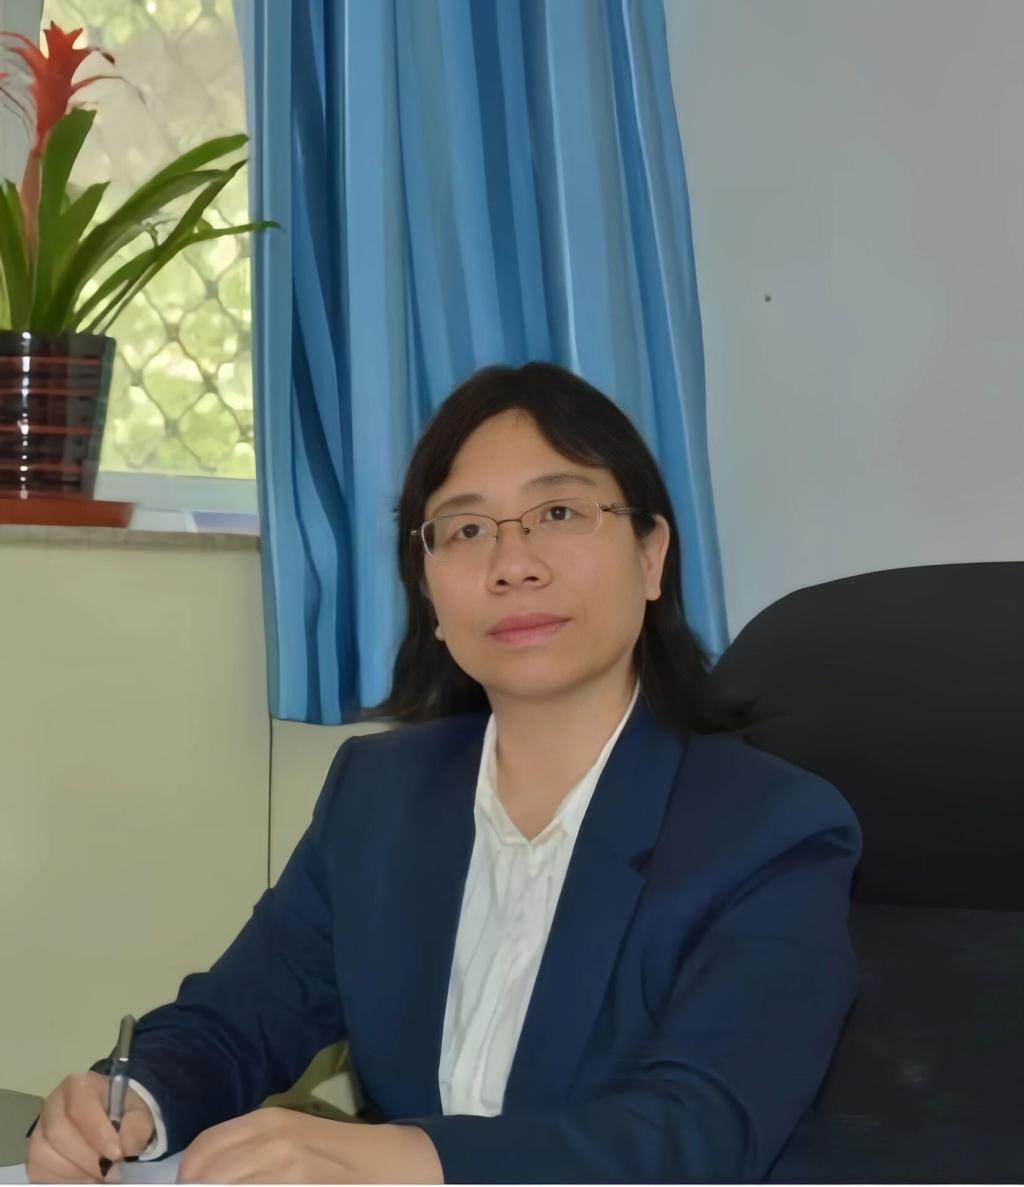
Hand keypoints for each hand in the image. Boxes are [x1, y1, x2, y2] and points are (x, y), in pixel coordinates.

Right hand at [25, 1071, 154, 1182]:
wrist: (111, 1121)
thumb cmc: (123, 1114)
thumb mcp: (138, 1115)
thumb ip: (135, 1128)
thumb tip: (125, 1147)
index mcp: (79, 1086)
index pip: (80, 1109)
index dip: (97, 1134)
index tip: (117, 1154)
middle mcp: (53, 1105)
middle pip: (59, 1134)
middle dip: (88, 1159)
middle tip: (111, 1172)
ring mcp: (39, 1131)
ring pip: (45, 1156)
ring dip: (76, 1173)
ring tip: (99, 1176)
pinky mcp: (34, 1155)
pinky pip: (40, 1172)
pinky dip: (63, 1180)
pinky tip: (84, 1179)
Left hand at [176, 1107, 442, 1183]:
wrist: (392, 1166)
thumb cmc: (336, 1156)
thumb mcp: (290, 1140)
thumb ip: (246, 1154)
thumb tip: (196, 1180)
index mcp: (268, 1121)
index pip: (201, 1152)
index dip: (188, 1179)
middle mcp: (275, 1143)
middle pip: (208, 1179)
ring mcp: (290, 1172)